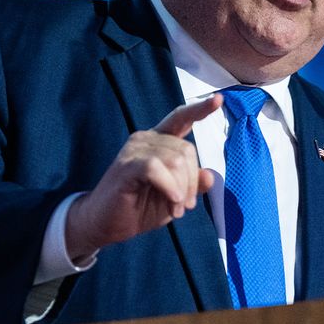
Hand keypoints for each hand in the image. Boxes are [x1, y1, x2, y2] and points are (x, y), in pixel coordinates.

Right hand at [64, 95, 221, 258]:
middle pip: (187, 150)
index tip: (218, 99)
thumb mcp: (173, 198)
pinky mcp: (126, 165)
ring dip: (181, 190)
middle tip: (183, 207)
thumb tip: (211, 176)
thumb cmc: (138, 207)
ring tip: (174, 210)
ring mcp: (134, 150)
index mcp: (159, 142)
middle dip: (192, 182)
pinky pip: (156, 168)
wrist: (105, 224)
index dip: (200, 109)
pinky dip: (169, 187)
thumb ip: (192, 185)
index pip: (181, 118)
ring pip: (175, 161)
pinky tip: (171, 201)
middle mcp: (146, 139)